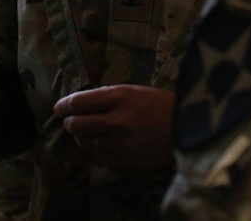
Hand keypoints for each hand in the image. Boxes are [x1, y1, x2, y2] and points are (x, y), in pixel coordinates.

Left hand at [53, 84, 174, 168]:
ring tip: (83, 134)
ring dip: (80, 138)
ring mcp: (123, 143)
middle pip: (76, 125)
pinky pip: (99, 158)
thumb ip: (107, 97)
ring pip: (86, 144)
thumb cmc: (162, 104)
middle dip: (69, 123)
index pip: (78, 102)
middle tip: (70, 121)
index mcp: (119, 96)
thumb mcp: (134, 90)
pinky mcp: (128, 160)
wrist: (191, 127)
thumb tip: (80, 104)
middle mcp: (118, 120)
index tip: (59, 108)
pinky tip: (96, 145)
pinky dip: (93, 151)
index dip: (63, 106)